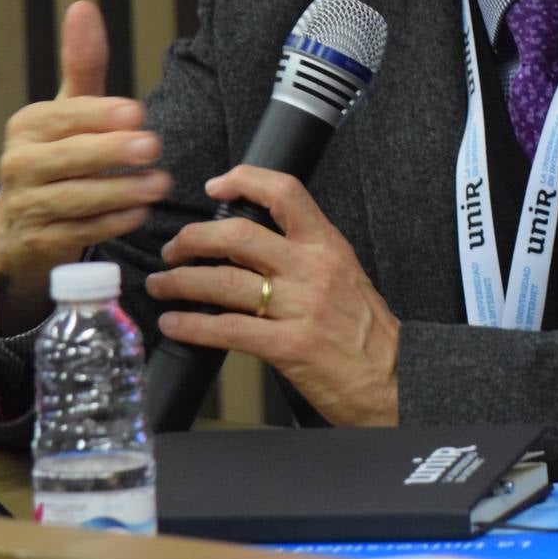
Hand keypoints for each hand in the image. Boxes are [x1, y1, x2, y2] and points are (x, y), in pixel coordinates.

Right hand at [0, 2, 169, 330]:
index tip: (137, 112)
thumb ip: (83, 63)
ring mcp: (26, 207)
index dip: (99, 115)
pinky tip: (138, 214)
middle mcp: (19, 165)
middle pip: (67, 159)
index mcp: (28, 126)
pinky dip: (109, 225)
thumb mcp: (70, 109)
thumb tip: (84, 6)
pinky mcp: (38, 243)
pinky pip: (76, 234)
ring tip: (158, 184)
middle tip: (153, 147)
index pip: (63, 116)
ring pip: (74, 199)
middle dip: (112, 153)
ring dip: (119, 193)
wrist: (22, 224)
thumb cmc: (57, 156)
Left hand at [145, 166, 400, 425]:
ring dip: (181, 282)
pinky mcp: (288, 346)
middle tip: (173, 249)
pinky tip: (176, 323)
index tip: (215, 186)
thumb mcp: (344, 275)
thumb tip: (253, 245)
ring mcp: (300, 307)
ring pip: (223, 281)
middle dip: (192, 239)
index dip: (244, 180)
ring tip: (162, 285)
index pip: (285, 193)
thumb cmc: (366, 332)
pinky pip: (226, 329)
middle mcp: (312, 269)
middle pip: (238, 235)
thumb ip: (304, 256)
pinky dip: (192, 325)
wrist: (395, 378)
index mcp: (328, 245)